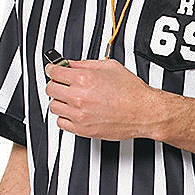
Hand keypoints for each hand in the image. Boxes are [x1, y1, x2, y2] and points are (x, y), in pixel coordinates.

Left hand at [45, 57, 164, 142]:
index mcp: (84, 79)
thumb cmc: (132, 91)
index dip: (52, 69)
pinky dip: (65, 116)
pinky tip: (74, 112)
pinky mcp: (82, 129)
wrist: (144, 112)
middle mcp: (79, 97)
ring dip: (60, 101)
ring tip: (70, 99)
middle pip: (50, 88)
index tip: (53, 70)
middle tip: (63, 84)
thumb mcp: (110, 67)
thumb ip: (86, 64)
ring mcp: (79, 115)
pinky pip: (61, 123)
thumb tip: (71, 64)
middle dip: (56, 84)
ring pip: (54, 106)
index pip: (54, 72)